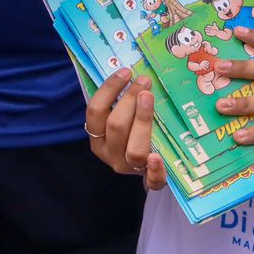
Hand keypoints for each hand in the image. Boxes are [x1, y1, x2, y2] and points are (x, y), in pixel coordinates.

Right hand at [84, 68, 167, 189]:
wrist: (143, 168)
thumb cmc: (130, 133)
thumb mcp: (118, 118)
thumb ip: (119, 102)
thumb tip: (130, 72)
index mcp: (96, 138)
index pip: (95, 111)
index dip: (109, 89)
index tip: (126, 72)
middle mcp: (109, 154)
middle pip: (116, 127)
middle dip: (130, 100)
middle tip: (144, 81)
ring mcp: (129, 168)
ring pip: (134, 149)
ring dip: (142, 120)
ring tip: (150, 98)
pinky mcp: (148, 181)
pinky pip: (152, 180)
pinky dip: (155, 169)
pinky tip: (158, 156)